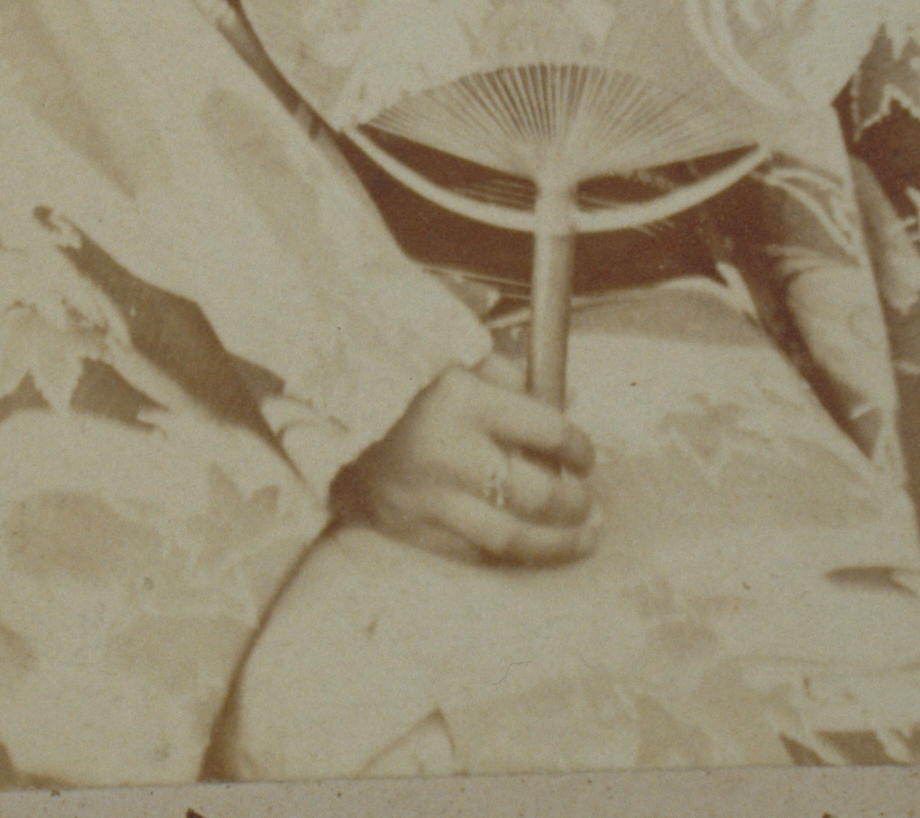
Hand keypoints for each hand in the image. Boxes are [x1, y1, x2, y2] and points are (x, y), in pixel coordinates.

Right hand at [336, 353, 597, 565]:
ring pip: (510, 538)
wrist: (330, 416)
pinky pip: (474, 554)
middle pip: (535, 494)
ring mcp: (430, 498)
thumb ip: (512, 378)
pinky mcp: (411, 530)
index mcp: (465, 399)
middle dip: (574, 504)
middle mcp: (450, 452)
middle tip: (590, 504)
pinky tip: (533, 550)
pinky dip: (510, 556)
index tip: (584, 455)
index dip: (577, 448)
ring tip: (584, 538)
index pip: (546, 430)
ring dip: (557, 544)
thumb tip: (569, 401)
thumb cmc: (406, 384)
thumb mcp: (459, 363)